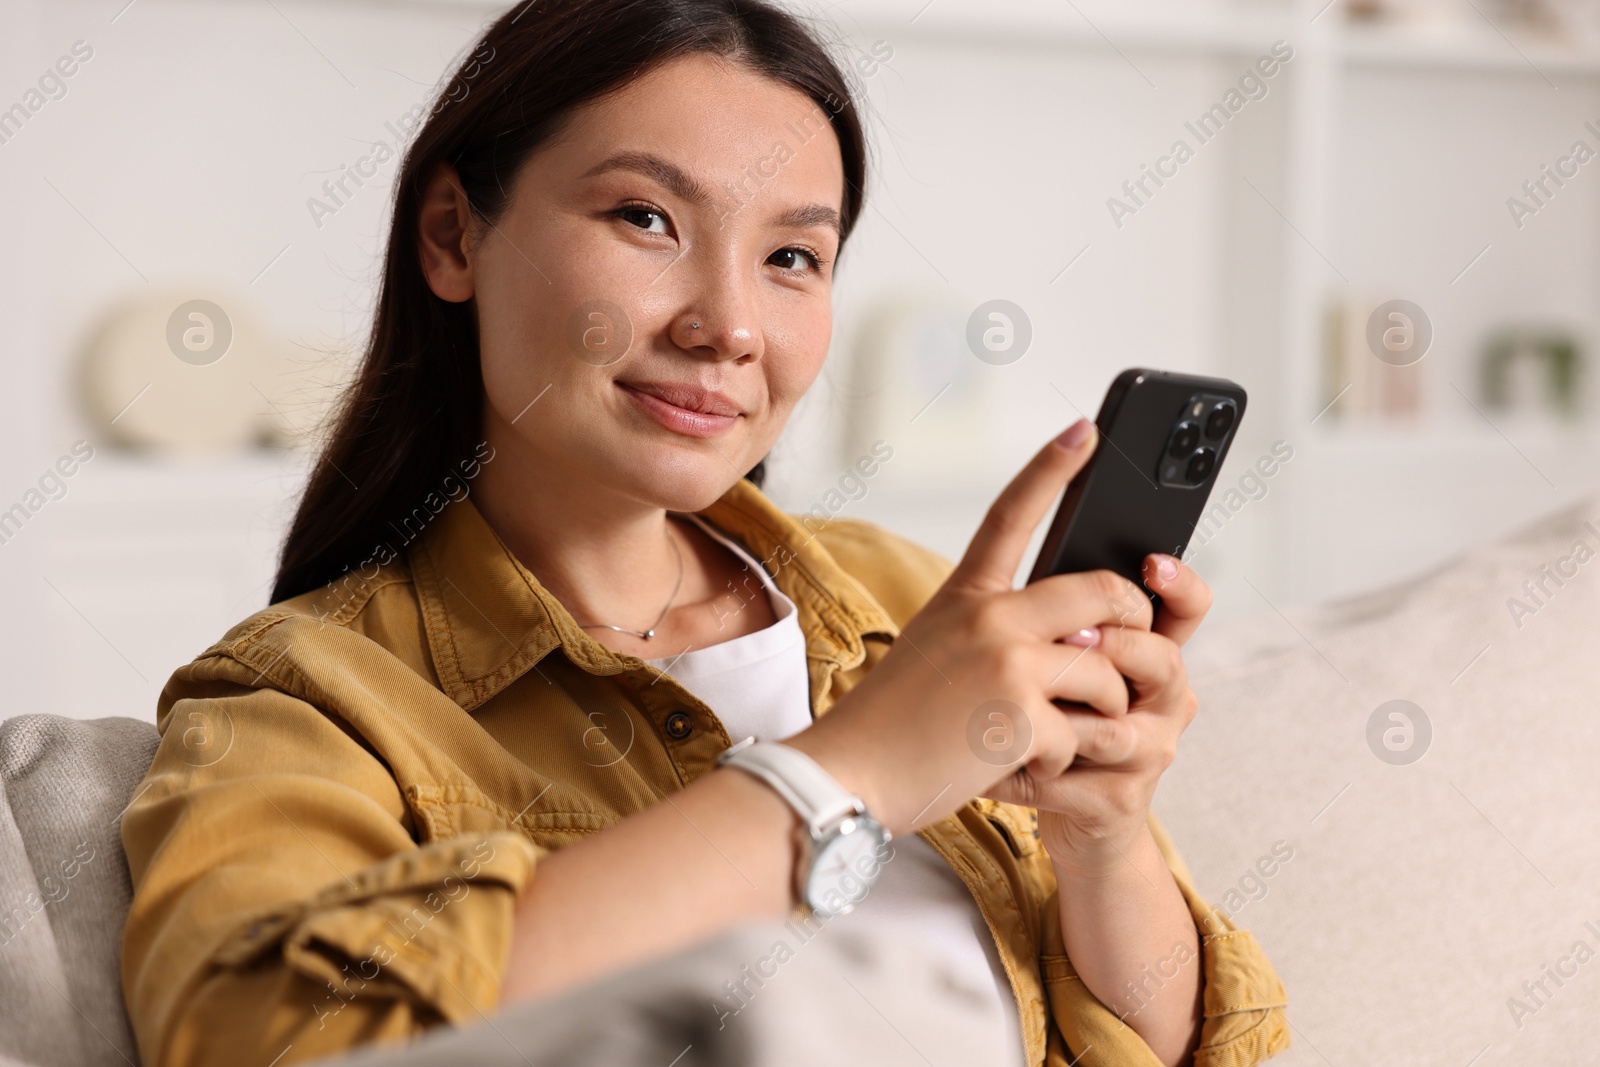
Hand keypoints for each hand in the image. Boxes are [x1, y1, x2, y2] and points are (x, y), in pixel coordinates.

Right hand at [787, 418, 1154, 835]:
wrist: (848, 775)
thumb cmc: (892, 722)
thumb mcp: (936, 649)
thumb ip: (1000, 631)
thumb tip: (1083, 633)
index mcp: (964, 595)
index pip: (1012, 514)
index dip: (1052, 468)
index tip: (1086, 431)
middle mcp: (988, 617)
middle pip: (1103, 592)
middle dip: (1135, 622)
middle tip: (1131, 649)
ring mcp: (1006, 663)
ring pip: (1108, 670)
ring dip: (1101, 710)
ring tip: (1056, 731)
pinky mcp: (1021, 715)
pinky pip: (1086, 731)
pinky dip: (1066, 757)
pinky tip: (1024, 763)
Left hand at [992, 554, 1211, 875]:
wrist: (1066, 817)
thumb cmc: (1058, 728)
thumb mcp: (1062, 668)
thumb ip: (1065, 623)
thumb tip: (1034, 581)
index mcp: (1149, 659)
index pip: (1187, 611)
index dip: (1182, 584)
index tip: (1154, 561)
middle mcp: (1164, 703)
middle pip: (1163, 660)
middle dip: (1116, 647)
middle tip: (1070, 638)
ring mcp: (1149, 754)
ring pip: (1115, 725)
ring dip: (1057, 718)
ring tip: (1015, 709)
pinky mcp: (1120, 801)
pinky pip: (1073, 778)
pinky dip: (1023, 770)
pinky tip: (987, 767)